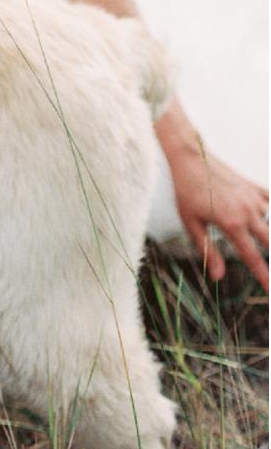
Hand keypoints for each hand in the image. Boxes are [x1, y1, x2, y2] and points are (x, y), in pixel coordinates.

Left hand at [167, 143, 268, 289]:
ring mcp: (254, 198)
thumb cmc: (186, 192)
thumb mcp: (191, 223)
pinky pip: (269, 204)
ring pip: (269, 223)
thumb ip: (207, 250)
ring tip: (251, 234)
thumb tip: (218, 276)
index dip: (264, 276)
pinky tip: (260, 216)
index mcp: (232, 224)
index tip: (270, 290)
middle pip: (270, 242)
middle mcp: (248, 212)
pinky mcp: (255, 187)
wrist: (191, 158)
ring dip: (264, 233)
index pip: (252, 258)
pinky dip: (267, 212)